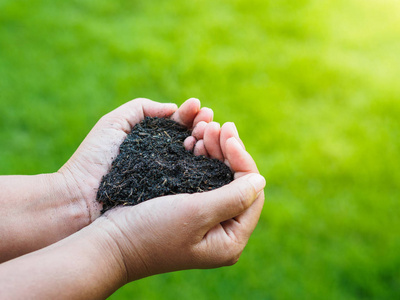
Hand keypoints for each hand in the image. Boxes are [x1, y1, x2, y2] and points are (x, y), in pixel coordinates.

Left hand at [59, 98, 212, 221]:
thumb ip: (142, 108)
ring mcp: (170, 178)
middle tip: (208, 119)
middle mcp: (165, 159)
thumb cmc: (95, 157)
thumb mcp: (115, 122)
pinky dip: (202, 163)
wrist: (81, 196)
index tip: (198, 106)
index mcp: (154, 141)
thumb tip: (173, 108)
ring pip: (197, 157)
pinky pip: (192, 178)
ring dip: (206, 141)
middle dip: (203, 125)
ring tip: (208, 130)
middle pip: (192, 139)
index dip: (190, 114)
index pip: (178, 125)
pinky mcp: (172, 196)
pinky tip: (205, 149)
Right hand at [100, 123, 264, 280]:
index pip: (252, 194)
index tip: (228, 133)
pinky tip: (194, 140)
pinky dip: (200, 158)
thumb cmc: (151, 231)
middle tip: (217, 125)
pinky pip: (203, 178)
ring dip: (215, 150)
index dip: (243, 160)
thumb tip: (260, 180)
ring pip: (220, 177)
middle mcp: (221, 231)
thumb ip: (234, 198)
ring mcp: (204, 219)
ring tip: (204, 128)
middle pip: (238, 183)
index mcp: (230, 240)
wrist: (109, 240)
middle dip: (228, 151)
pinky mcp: (188, 207)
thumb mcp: (197, 214)